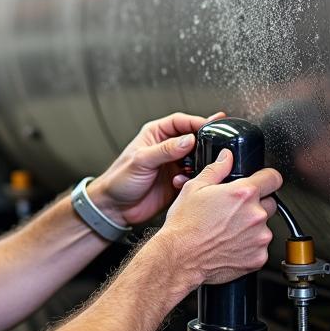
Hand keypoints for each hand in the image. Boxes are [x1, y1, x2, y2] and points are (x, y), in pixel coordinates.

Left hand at [87, 111, 225, 225]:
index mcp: (156, 135)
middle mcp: (166, 148)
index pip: (181, 122)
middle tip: (215, 147)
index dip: (197, 122)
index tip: (212, 125)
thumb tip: (188, 140)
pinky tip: (183, 182)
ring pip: (196, 159)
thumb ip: (165, 150)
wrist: (114, 208)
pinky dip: (193, 180)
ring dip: (199, 164)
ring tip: (197, 168)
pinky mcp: (178, 182)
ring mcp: (173, 165)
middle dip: (204, 144)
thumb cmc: (118, 180)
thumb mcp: (141, 160)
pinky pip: (194, 178)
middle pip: (193, 139)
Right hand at [158, 150, 282, 287]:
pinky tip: (230, 245)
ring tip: (228, 231)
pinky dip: (249, 247)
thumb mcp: (194, 188)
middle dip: (256, 205)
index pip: (273, 178)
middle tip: (234, 212)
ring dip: (252, 228)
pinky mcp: (258, 258)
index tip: (263, 183)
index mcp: (243, 193)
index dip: (267, 178)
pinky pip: (260, 248)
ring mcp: (259, 238)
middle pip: (269, 203)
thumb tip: (227, 157)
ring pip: (264, 227)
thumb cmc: (184, 226)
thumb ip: (217, 169)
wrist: (180, 258)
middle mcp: (255, 215)